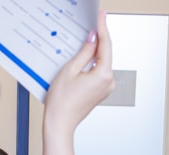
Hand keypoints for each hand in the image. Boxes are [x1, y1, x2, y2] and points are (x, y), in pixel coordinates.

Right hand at [44, 10, 114, 132]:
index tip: (101, 16)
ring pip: (101, 63)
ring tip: (84, 41)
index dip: (102, 27)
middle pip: (105, 54)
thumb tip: (93, 39)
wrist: (59, 123)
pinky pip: (98, 72)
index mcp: (103, 75)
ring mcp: (106, 88)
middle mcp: (108, 82)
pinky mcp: (100, 92)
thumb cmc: (61, 103)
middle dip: (98, 39)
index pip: (105, 45)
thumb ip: (84, 52)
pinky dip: (92, 63)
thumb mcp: (70, 70)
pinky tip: (83, 58)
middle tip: (93, 23)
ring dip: (94, 52)